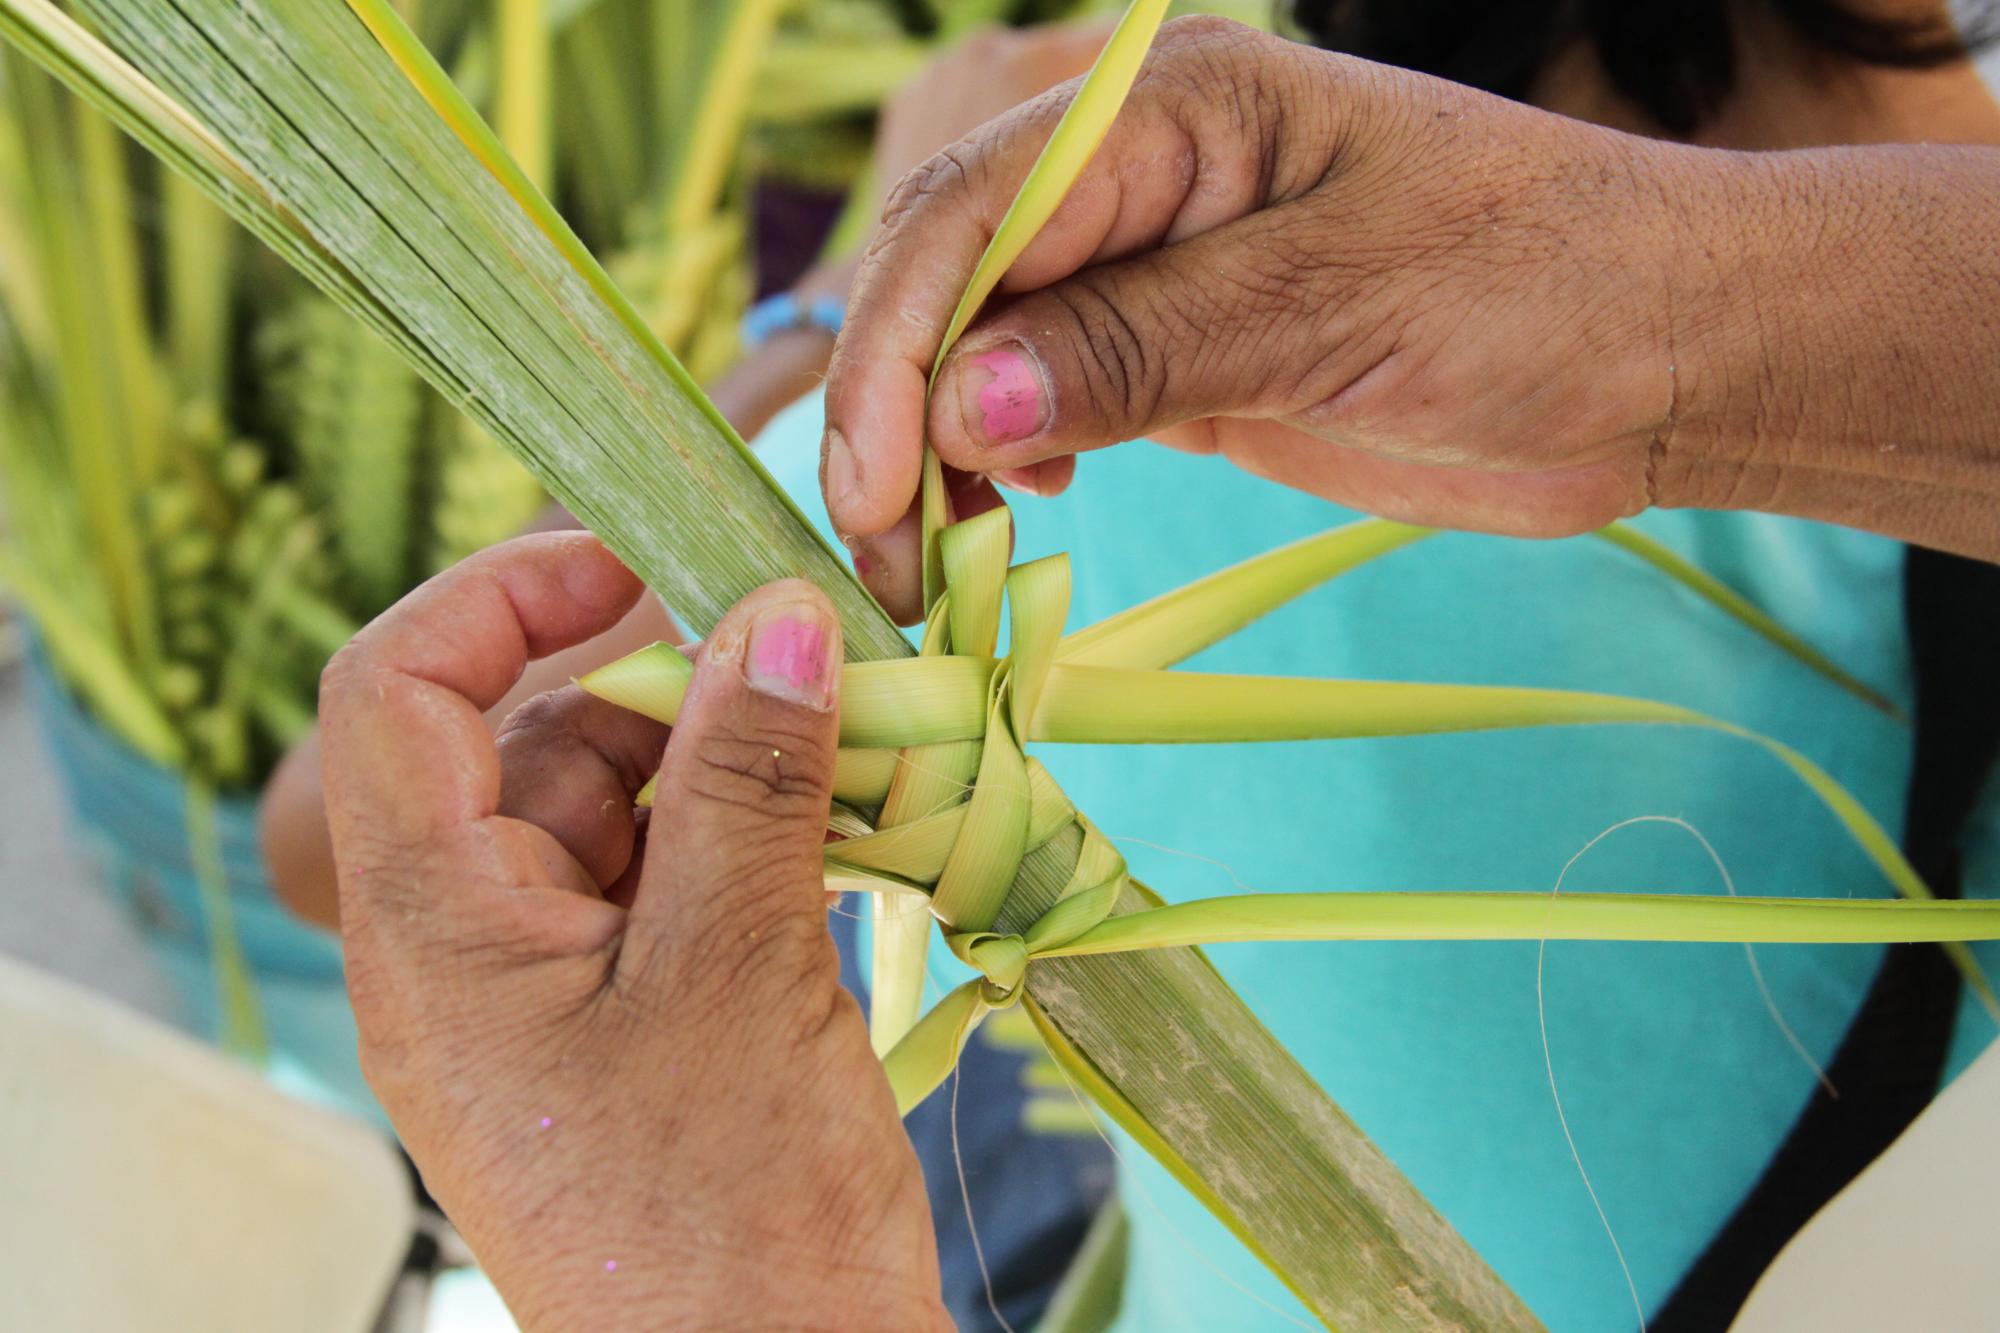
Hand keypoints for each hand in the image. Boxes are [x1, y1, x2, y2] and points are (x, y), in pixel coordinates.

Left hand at [319, 534, 944, 1329]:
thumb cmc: (730, 1214)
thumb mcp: (737, 969)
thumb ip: (746, 778)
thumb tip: (775, 611)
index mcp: (434, 934)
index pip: (393, 695)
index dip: (495, 596)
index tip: (633, 559)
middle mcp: (471, 953)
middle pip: (530, 744)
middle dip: (664, 684)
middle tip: (808, 653)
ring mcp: (555, 996)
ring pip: (621, 813)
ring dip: (732, 760)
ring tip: (857, 740)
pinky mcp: (635, 1029)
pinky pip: (676, 886)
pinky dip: (754, 836)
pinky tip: (849, 819)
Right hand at [823, 16, 1999, 618]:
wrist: (1657, 356)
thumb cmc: (1539, 283)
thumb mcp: (1339, 303)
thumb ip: (1144, 347)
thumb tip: (955, 401)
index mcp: (1169, 111)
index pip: (978, 214)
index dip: (899, 345)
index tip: (872, 480)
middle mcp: (1138, 180)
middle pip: (953, 281)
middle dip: (896, 413)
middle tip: (883, 555)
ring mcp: (1154, 273)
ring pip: (982, 353)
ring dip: (937, 456)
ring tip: (933, 564)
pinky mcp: (1178, 361)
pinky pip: (1046, 406)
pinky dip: (1003, 466)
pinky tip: (1014, 511)